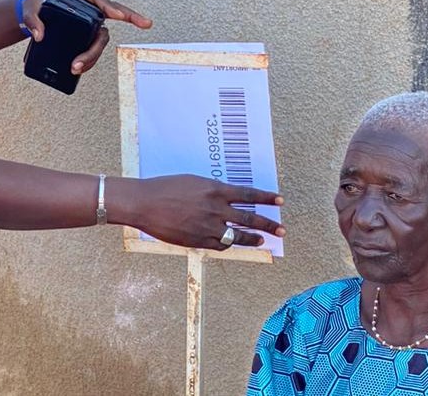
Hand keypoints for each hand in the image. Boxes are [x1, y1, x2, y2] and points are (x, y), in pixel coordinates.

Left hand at [20, 0, 152, 73]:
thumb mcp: (30, 8)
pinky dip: (90, 58)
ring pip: (101, 38)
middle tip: (101, 49)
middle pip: (110, 16)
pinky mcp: (87, 34)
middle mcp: (88, 7)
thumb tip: (39, 35)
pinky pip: (94, 46)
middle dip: (115, 31)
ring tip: (78, 67)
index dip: (110, 6)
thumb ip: (32, 19)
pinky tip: (82, 67)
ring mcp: (90, 21)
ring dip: (93, 54)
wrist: (35, 15)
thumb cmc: (36, 6)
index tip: (118, 15)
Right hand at [109, 175, 284, 249]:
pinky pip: (220, 245)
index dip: (266, 198)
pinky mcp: (198, 240)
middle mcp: (215, 208)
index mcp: (215, 189)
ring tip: (262, 241)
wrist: (145, 203)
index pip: (248, 195)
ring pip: (237, 236)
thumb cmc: (166, 188)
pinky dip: (228, 244)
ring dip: (252, 239)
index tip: (280, 201)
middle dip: (268, 224)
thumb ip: (213, 191)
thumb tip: (228, 198)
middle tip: (282, 230)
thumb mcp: (194, 182)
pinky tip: (232, 244)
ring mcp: (207, 226)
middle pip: (249, 219)